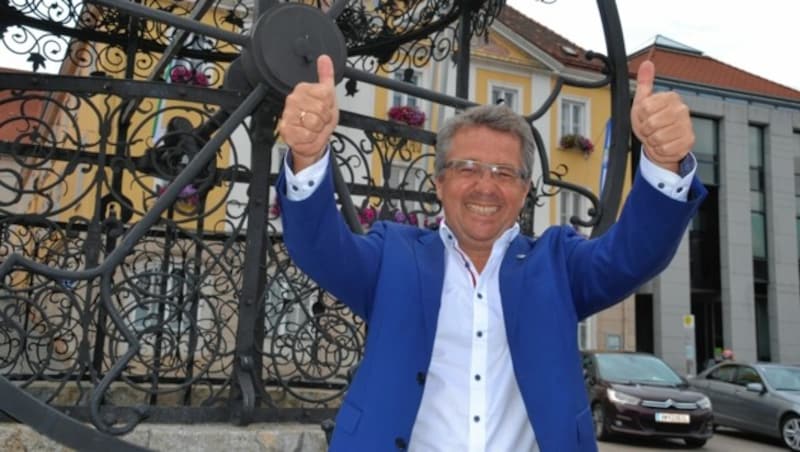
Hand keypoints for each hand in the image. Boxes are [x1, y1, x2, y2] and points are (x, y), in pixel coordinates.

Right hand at [278, 54, 338, 171]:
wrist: (312, 140)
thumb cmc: (320, 120)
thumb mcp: (328, 96)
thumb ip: (326, 76)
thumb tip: (325, 58)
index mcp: (304, 89)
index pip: (326, 94)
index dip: (329, 106)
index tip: (325, 109)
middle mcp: (293, 99)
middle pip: (321, 109)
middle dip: (324, 119)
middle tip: (319, 120)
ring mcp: (288, 114)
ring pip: (313, 122)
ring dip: (317, 129)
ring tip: (313, 128)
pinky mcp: (285, 129)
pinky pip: (306, 134)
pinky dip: (310, 138)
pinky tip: (306, 135)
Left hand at [631, 61, 693, 172]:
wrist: (659, 143)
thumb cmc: (651, 122)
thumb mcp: (643, 102)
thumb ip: (645, 83)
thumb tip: (647, 64)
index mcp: (671, 97)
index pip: (645, 107)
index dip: (640, 116)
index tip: (645, 117)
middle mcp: (681, 109)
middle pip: (651, 123)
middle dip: (646, 130)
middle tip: (650, 128)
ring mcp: (686, 125)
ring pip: (658, 137)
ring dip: (652, 140)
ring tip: (657, 135)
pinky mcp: (688, 141)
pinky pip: (665, 148)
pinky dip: (660, 149)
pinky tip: (664, 144)